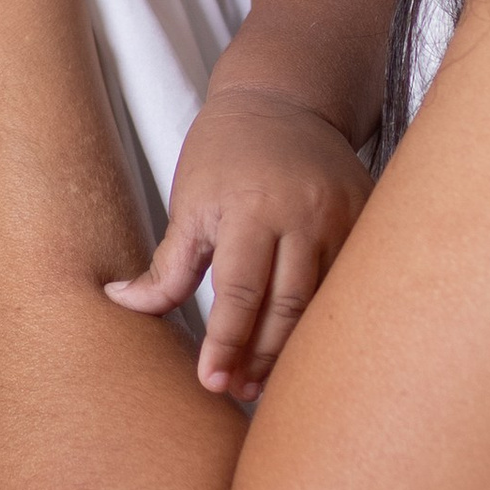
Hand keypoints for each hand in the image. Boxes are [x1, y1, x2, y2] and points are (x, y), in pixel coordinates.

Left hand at [109, 84, 370, 394]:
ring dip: (294, 348)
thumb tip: (120, 302)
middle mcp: (303, 212)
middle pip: (287, 306)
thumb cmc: (224, 153)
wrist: (282, 99)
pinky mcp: (368, 215)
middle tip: (238, 390)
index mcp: (251, 207)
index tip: (211, 381)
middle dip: (260, 357)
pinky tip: (306, 345)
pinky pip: (351, 280)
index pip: (240, 291)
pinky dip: (327, 317)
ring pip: (324, 300)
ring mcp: (343, 214)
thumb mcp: (189, 202)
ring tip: (265, 380)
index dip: (226, 342)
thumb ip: (167, 264)